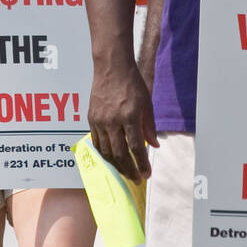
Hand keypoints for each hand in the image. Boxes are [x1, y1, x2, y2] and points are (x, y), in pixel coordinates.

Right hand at [87, 60, 158, 182]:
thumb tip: (155, 145)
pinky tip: (111, 159)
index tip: (147, 174)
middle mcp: (113, 120)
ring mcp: (100, 120)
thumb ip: (149, 126)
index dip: (142, 163)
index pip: (137, 147)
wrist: (111, 67)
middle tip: (136, 179)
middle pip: (120, 153)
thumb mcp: (147, 103)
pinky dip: (104, 154)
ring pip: (106, 151)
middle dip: (129, 170)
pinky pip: (96, 142)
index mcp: (130, 116)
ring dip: (116, 165)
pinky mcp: (91, 119)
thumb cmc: (132, 83)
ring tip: (125, 173)